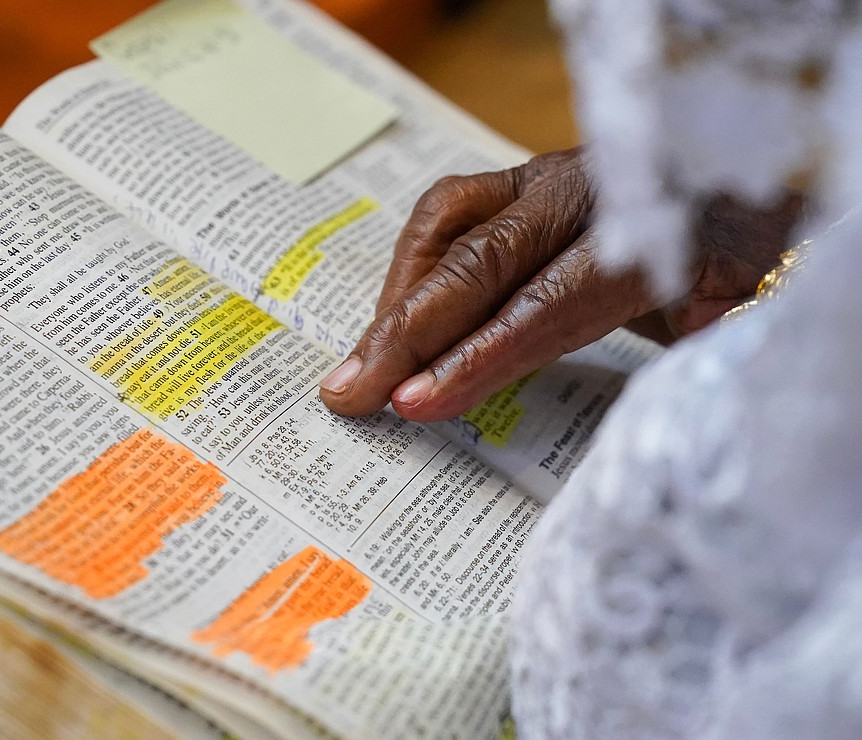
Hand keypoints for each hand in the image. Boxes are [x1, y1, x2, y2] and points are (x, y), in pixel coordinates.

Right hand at [318, 147, 800, 420]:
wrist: (736, 190)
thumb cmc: (738, 264)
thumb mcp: (738, 309)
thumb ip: (695, 338)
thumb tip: (617, 373)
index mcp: (654, 231)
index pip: (547, 303)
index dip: (478, 356)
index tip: (416, 405)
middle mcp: (592, 192)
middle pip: (483, 260)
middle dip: (409, 331)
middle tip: (350, 389)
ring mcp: (552, 177)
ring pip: (454, 218)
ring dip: (397, 291)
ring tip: (363, 358)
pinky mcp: (526, 179)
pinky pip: (451, 209)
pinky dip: (410, 262)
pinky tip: (391, 312)